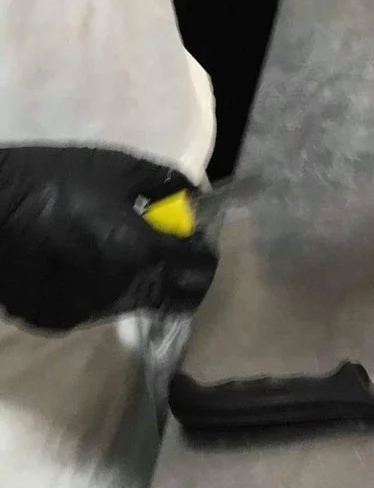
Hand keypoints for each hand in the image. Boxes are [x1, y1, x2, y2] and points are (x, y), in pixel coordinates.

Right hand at [0, 147, 217, 330]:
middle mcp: (121, 290)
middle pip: (175, 298)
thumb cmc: (53, 180)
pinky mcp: (59, 319)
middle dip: (183, 277)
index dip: (205, 253)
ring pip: (137, 304)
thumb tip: (194, 197)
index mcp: (141, 252)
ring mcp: (88, 311)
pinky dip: (104, 288)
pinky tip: (86, 262)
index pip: (198, 269)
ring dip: (144, 282)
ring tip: (123, 251)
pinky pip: (98, 308)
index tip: (197, 238)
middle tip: (173, 253)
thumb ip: (166, 183)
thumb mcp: (118, 167)